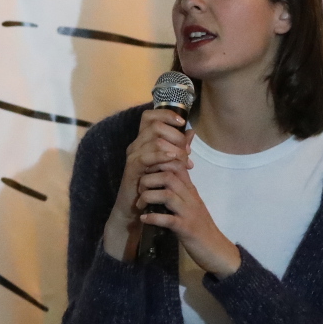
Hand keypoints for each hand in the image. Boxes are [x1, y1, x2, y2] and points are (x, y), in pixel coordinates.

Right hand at [103, 109, 194, 260]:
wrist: (137, 209)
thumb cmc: (153, 187)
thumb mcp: (169, 164)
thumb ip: (178, 148)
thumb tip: (191, 132)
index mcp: (144, 141)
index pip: (150, 116)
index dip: (166, 114)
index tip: (182, 122)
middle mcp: (136, 145)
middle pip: (155, 124)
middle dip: (175, 135)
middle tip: (186, 150)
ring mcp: (133, 156)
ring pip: (153, 139)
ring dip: (172, 147)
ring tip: (183, 158)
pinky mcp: (131, 168)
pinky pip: (146, 156)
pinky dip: (161, 155)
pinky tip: (172, 158)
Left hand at [133, 162, 240, 277]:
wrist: (217, 250)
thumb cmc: (201, 227)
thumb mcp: (191, 204)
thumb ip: (180, 191)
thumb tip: (161, 180)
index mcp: (190, 190)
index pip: (176, 165)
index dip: (157, 163)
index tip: (144, 171)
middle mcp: (191, 197)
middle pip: (168, 176)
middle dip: (148, 179)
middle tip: (138, 190)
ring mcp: (189, 213)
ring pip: (166, 195)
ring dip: (147, 197)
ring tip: (139, 204)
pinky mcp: (186, 228)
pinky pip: (167, 219)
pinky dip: (153, 218)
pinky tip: (143, 219)